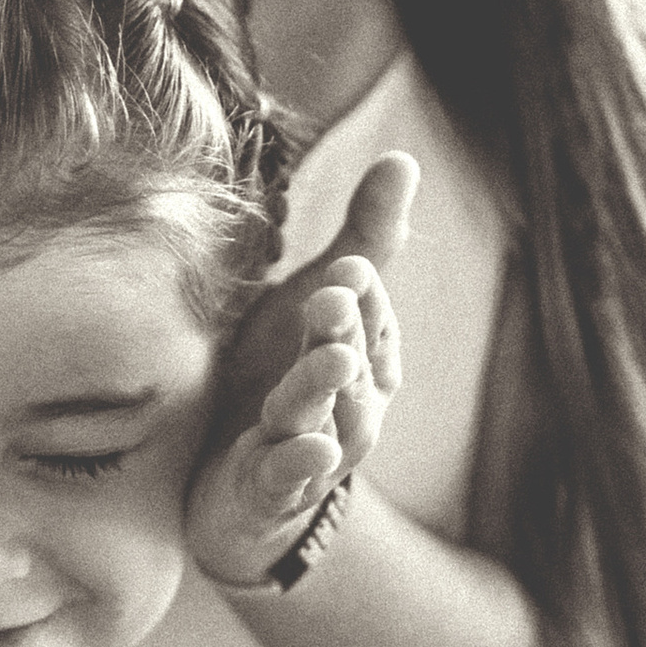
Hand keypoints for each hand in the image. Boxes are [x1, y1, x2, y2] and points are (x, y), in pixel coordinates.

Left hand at [185, 154, 414, 592]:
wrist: (241, 487)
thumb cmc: (286, 379)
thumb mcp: (317, 304)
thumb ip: (363, 241)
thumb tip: (405, 158)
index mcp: (366, 356)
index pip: (372, 316)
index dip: (362, 293)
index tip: (346, 266)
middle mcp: (353, 404)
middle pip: (353, 362)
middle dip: (346, 330)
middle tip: (331, 297)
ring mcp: (317, 449)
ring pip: (327, 418)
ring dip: (325, 388)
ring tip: (328, 360)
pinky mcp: (272, 488)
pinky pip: (289, 476)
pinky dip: (298, 464)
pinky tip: (303, 445)